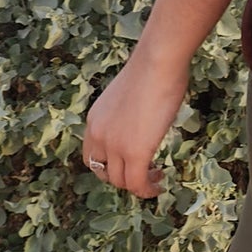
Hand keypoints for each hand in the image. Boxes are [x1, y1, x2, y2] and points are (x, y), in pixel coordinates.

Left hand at [82, 48, 189, 198]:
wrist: (158, 61)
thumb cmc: (153, 67)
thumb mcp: (130, 94)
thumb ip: (129, 111)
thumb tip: (145, 114)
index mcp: (94, 120)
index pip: (93, 155)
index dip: (109, 165)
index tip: (130, 162)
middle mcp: (98, 136)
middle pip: (103, 172)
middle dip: (122, 177)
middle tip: (144, 171)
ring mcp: (115, 146)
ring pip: (121, 181)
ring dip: (138, 184)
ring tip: (156, 177)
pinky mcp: (135, 152)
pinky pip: (137, 183)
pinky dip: (147, 189)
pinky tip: (158, 186)